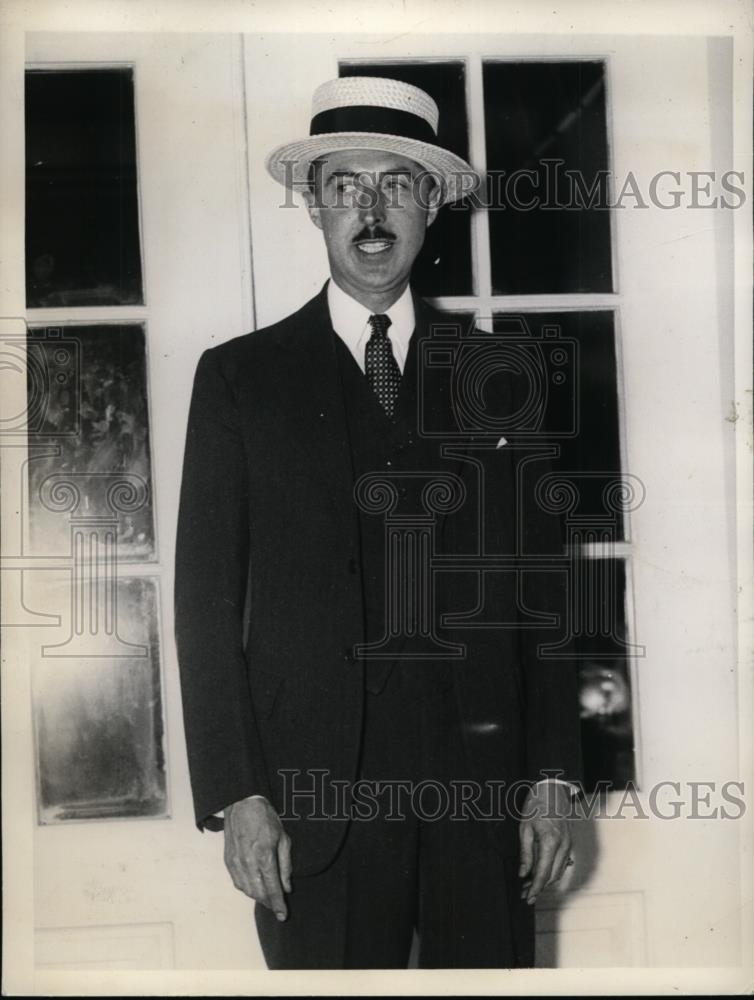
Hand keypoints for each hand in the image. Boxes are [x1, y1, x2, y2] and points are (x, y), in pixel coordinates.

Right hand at [223, 796, 291, 920]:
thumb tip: (287, 887)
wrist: (243, 804)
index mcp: (264, 856)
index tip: (283, 915)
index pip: (272, 888)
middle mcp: (248, 862)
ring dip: (258, 898)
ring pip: (247, 890)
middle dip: (269, 903)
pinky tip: (254, 888)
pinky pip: (237, 882)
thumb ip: (285, 865)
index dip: (278, 904)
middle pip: (259, 893)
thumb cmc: (265, 818)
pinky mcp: (228, 860)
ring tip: (267, 899)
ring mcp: (236, 862)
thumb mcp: (283, 838)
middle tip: (277, 908)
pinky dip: (246, 889)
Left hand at [518, 782, 571, 904]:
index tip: (527, 897)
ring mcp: (569, 844)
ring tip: (529, 886)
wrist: (552, 789)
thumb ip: (525, 853)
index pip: (543, 872)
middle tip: (524, 894)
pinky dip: (551, 871)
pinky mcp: (569, 842)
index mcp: (551, 841)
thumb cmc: (536, 806)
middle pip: (552, 876)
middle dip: (539, 888)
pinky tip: (540, 873)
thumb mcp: (524, 828)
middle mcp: (563, 846)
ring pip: (558, 871)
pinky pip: (561, 862)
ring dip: (545, 881)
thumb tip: (523, 874)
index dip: (535, 888)